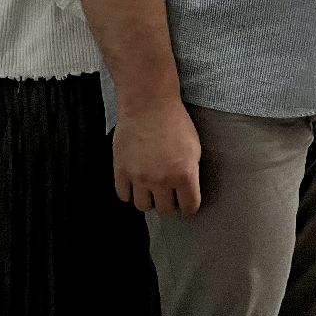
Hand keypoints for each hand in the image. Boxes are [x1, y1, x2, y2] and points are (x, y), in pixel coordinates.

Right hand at [113, 97, 201, 214]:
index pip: (189, 207)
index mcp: (184, 174)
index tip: (186, 200)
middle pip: (165, 209)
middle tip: (169, 192)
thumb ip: (191, 172)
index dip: (189, 205)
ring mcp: (139, 177)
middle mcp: (161, 180)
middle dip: (169, 202)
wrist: (149, 105)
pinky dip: (130, 192)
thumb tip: (188, 191)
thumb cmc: (176, 123)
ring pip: (143, 206)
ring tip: (152, 188)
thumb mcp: (195, 148)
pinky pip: (124, 196)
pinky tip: (136, 183)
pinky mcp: (121, 171)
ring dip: (149, 199)